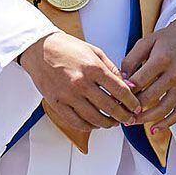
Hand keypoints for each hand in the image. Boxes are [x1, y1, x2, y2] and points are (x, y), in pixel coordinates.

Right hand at [19, 32, 140, 132]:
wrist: (39, 49)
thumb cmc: (67, 48)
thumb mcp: (94, 51)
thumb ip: (111, 69)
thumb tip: (126, 85)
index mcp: (93, 67)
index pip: (120, 91)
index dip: (131, 102)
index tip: (136, 107)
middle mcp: (81, 83)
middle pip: (110, 108)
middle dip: (123, 116)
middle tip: (128, 119)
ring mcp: (68, 95)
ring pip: (94, 119)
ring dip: (107, 123)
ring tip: (113, 122)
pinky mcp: (57, 103)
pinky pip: (76, 122)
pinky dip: (89, 126)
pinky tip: (94, 123)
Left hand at [121, 16, 175, 132]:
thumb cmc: (168, 39)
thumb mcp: (146, 42)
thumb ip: (131, 60)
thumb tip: (121, 81)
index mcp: (162, 58)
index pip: (139, 81)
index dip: (125, 91)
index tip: (115, 97)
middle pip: (150, 97)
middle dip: (133, 107)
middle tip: (120, 112)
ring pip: (164, 109)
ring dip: (146, 119)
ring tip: (132, 122)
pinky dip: (166, 123)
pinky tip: (154, 128)